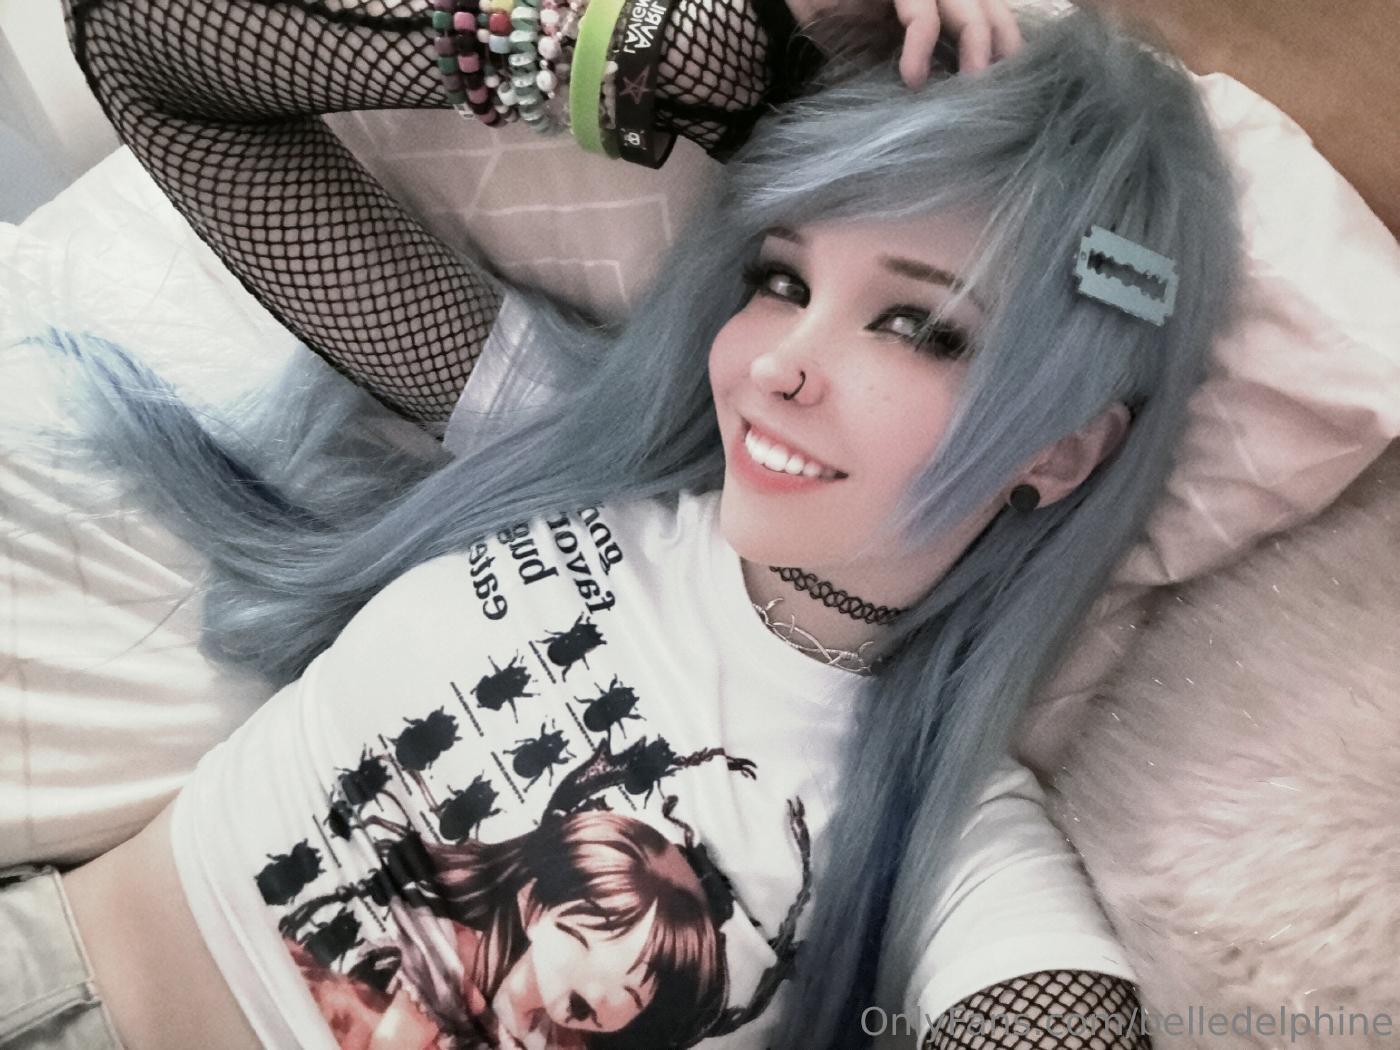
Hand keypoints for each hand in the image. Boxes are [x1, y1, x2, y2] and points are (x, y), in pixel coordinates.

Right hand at [786, 0, 1024, 88]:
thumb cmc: (838, 22)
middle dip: (1001, 51)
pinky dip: (921, 45)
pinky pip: (922, 12)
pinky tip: (912, 77)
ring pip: (968, 7)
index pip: (994, 19)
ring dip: (975, 48)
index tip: (1011, 93)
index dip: (1007, 51)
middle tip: (999, 96)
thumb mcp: (883, 54)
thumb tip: (950, 111)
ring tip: (969, 88)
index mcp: (942, 2)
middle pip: (993, 10)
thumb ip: (918, 68)